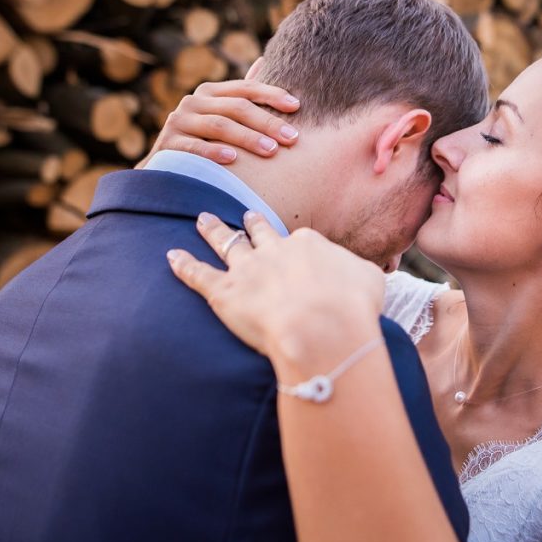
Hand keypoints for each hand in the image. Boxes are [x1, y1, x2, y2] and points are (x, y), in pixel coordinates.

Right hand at [137, 80, 300, 167]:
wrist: (168, 170)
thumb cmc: (205, 141)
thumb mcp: (222, 116)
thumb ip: (241, 94)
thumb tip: (264, 60)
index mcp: (210, 93)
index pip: (245, 88)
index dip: (272, 95)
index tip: (297, 106)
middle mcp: (193, 102)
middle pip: (236, 108)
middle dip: (267, 122)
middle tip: (292, 138)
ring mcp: (178, 121)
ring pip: (219, 126)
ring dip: (248, 138)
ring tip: (271, 150)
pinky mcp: (168, 143)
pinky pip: (194, 147)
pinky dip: (214, 152)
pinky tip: (234, 159)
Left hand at [167, 212, 384, 367]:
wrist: (323, 327)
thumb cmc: (352, 307)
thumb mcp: (370, 281)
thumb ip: (363, 273)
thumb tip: (369, 275)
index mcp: (307, 244)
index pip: (300, 242)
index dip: (299, 248)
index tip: (300, 254)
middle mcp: (274, 250)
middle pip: (259, 232)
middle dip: (251, 223)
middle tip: (244, 214)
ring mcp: (247, 269)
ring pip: (225, 243)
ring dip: (212, 230)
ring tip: (202, 219)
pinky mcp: (224, 293)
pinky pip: (198, 275)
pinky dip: (183, 265)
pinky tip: (171, 256)